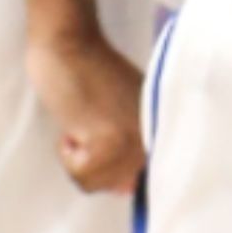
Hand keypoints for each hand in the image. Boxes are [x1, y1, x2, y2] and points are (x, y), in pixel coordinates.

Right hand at [31, 16, 147, 194]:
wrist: (70, 43)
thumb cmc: (90, 74)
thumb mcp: (124, 111)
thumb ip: (132, 147)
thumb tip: (127, 189)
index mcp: (164, 129)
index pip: (154, 180)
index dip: (128, 181)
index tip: (115, 168)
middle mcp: (156, 138)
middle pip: (120, 187)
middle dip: (94, 164)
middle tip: (89, 127)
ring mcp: (134, 141)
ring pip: (98, 183)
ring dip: (79, 158)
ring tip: (82, 122)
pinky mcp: (107, 142)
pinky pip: (82, 176)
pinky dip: (67, 155)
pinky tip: (74, 123)